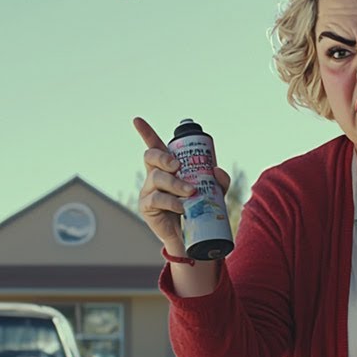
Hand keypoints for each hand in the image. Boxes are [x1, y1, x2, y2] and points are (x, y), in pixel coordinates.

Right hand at [133, 117, 231, 255]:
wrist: (191, 236)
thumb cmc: (199, 207)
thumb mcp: (214, 192)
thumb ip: (219, 181)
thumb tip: (216, 170)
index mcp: (167, 167)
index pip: (154, 146)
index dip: (145, 132)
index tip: (137, 119)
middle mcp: (155, 175)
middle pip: (151, 156)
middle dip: (163, 157)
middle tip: (178, 166)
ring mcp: (149, 190)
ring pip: (157, 178)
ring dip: (175, 183)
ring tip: (190, 192)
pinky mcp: (147, 207)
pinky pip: (157, 199)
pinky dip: (171, 201)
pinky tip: (181, 206)